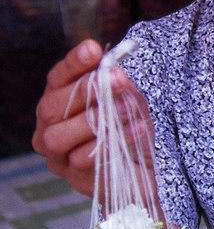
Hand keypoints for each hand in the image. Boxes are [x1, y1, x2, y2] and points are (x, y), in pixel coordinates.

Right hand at [33, 38, 153, 200]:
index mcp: (60, 102)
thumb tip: (112, 69)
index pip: (57, 78)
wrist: (148, 171)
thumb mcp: (128, 100)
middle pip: (51, 107)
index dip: (73, 64)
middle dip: (85, 91)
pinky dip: (113, 141)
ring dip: (95, 119)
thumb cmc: (131, 131)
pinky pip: (82, 159)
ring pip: (58, 136)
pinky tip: (137, 129)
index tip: (93, 49)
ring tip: (129, 108)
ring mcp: (58, 156)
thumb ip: (117, 84)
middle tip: (117, 80)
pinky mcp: (74, 178)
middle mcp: (50, 128)